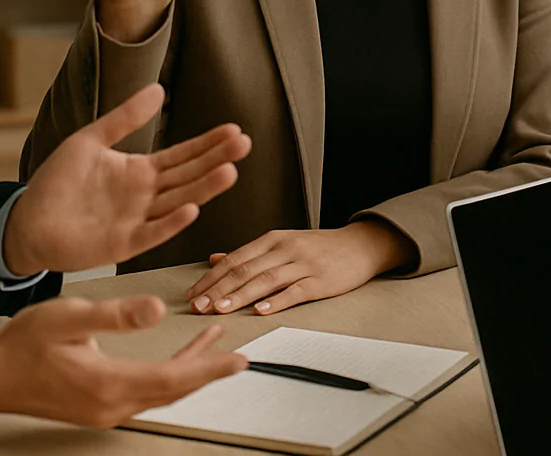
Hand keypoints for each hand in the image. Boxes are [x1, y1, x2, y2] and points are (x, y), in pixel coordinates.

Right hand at [0, 295, 246, 426]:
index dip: (210, 366)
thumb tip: (157, 308)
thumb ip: (115, 314)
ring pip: (161, 393)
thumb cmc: (24, 344)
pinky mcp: (98, 407)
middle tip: (239, 359)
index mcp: (110, 382)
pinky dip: (168, 377)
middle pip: (175, 390)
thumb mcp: (70, 316)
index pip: (175, 377)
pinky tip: (173, 360)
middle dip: (209, 372)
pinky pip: (145, 394)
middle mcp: (112, 405)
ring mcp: (105, 410)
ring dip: (189, 373)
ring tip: (213, 348)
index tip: (239, 359)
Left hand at [4, 83, 251, 275]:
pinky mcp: (122, 245)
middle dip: (216, 160)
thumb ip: (125, 118)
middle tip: (244, 143)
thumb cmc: (57, 183)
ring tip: (230, 171)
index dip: (207, 144)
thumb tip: (159, 89)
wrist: (26, 221)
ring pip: (178, 202)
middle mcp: (145, 197)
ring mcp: (137, 221)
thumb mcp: (91, 140)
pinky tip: (192, 210)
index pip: (182, 156)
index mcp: (140, 172)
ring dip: (204, 189)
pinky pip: (152, 233)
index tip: (234, 130)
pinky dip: (171, 223)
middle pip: (188, 176)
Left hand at [185, 221, 414, 316]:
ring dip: (240, 295)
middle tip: (197, 307)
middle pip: (245, 269)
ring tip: (220, 309)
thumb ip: (248, 253)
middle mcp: (284, 249)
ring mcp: (303, 264)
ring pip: (265, 280)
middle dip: (217, 289)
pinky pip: (296, 290)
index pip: (234, 258)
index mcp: (271, 240)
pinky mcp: (320, 280)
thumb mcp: (281, 243)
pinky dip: (277, 301)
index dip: (210, 277)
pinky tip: (262, 310)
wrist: (359, 245)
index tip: (191, 295)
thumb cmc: (318, 247)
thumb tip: (214, 259)